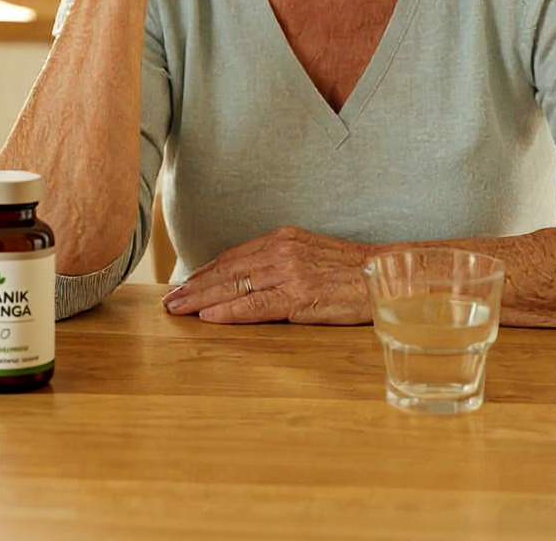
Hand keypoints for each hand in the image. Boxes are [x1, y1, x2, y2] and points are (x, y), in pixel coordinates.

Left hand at [162, 226, 373, 324]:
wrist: (387, 277)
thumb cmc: (353, 271)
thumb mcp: (313, 254)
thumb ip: (283, 262)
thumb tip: (253, 279)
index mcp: (284, 238)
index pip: (234, 256)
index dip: (206, 271)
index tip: (185, 282)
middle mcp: (282, 251)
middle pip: (227, 270)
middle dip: (194, 285)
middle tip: (168, 299)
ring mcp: (290, 273)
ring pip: (234, 287)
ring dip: (201, 299)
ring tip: (177, 309)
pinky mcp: (300, 296)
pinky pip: (256, 306)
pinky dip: (228, 312)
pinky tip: (209, 317)